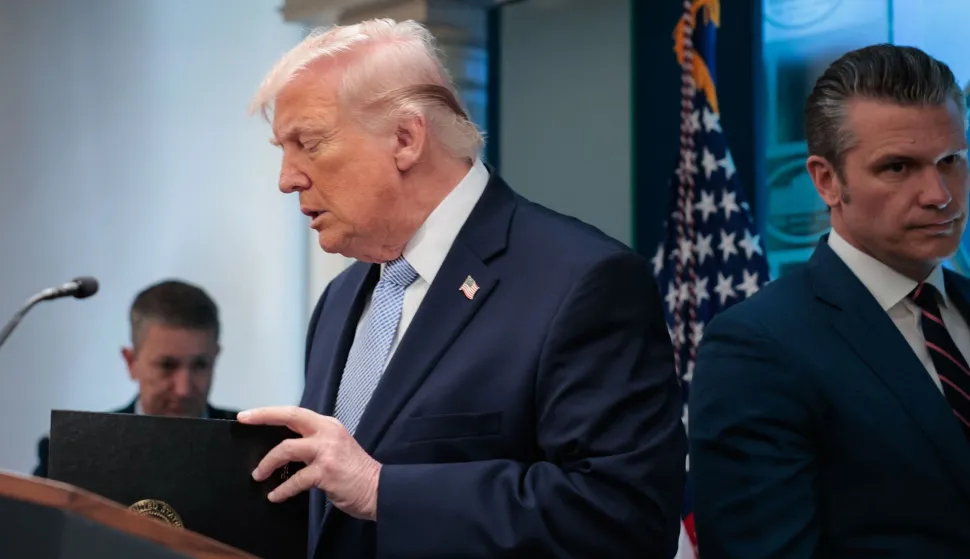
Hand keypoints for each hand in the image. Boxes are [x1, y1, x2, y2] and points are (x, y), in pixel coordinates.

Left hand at [236, 406, 381, 520]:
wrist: (378, 489)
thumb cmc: (355, 472)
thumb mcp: (335, 448)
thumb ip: (313, 444)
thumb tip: (282, 451)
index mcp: (328, 425)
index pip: (294, 412)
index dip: (269, 412)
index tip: (247, 414)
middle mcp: (327, 433)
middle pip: (290, 417)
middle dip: (263, 416)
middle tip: (244, 422)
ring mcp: (327, 451)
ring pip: (286, 449)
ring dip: (268, 463)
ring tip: (258, 475)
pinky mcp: (325, 472)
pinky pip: (294, 480)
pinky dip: (281, 489)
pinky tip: (275, 496)